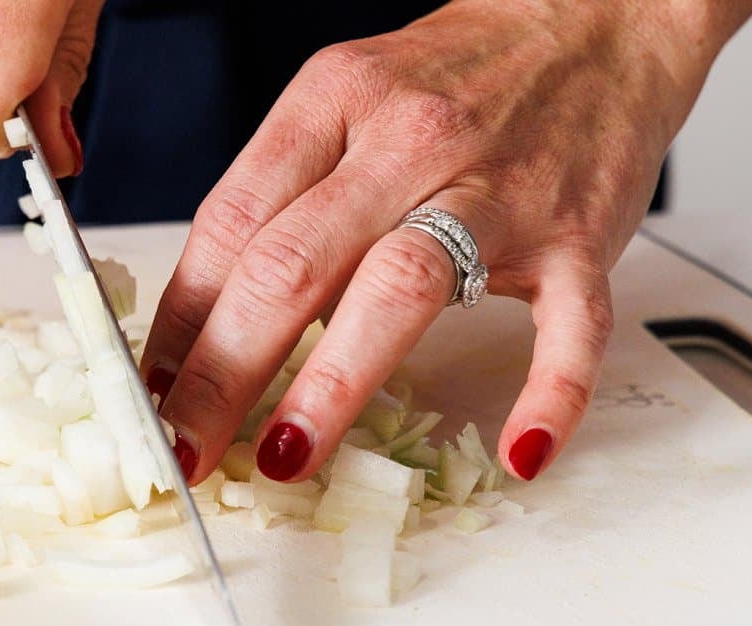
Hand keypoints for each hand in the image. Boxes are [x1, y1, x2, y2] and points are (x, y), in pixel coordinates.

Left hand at [141, 0, 751, 484]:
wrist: (597, 21)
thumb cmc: (458, 75)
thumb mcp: (345, 97)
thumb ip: (284, 192)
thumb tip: (212, 313)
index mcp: (333, 99)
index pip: (229, 223)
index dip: (180, 321)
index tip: (154, 390)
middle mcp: (406, 141)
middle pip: (291, 265)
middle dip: (223, 372)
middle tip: (187, 446)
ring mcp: (498, 189)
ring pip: (401, 288)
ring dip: (332, 385)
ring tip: (285, 456)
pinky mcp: (578, 234)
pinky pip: (567, 323)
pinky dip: (549, 393)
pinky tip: (518, 452)